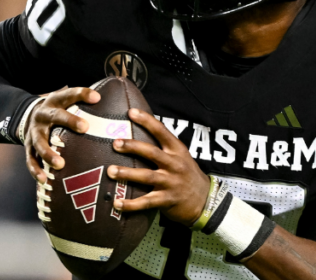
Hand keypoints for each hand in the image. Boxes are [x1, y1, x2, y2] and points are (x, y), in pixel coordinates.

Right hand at [24, 87, 99, 182]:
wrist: (29, 115)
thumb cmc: (59, 111)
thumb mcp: (67, 101)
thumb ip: (85, 104)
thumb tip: (119, 106)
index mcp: (56, 101)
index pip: (69, 94)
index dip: (82, 94)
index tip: (97, 98)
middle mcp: (43, 115)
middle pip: (56, 116)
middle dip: (70, 121)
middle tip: (85, 128)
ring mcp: (34, 131)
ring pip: (40, 142)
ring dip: (49, 153)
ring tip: (60, 164)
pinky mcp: (28, 146)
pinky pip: (30, 160)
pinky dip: (36, 170)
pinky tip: (44, 180)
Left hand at [107, 108, 210, 225]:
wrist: (205, 200)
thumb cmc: (186, 174)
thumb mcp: (180, 156)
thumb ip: (163, 147)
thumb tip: (136, 133)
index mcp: (177, 150)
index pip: (162, 131)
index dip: (147, 121)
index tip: (131, 112)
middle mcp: (175, 164)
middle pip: (152, 153)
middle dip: (133, 147)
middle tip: (115, 143)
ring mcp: (171, 183)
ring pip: (147, 176)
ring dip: (127, 174)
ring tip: (110, 171)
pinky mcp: (167, 200)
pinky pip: (146, 202)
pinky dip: (131, 204)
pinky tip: (116, 203)